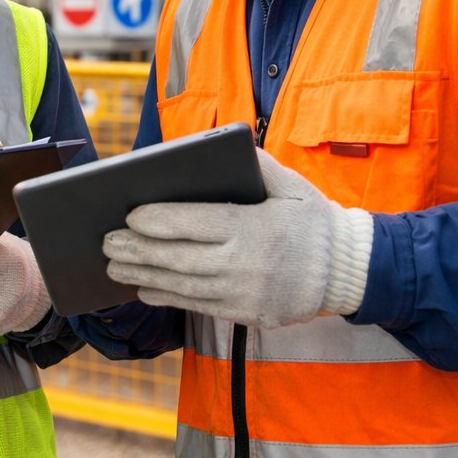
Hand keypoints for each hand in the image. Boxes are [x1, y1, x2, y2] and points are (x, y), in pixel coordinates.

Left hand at [102, 149, 373, 328]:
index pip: (192, 223)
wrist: (351, 271)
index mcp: (251, 226)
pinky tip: (145, 289)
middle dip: (136, 250)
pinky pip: (197, 306)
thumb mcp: (291, 184)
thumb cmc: (314, 220)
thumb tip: (221, 143)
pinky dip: (167, 297)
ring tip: (114, 267)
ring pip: (182, 286)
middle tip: (106, 242)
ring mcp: (244, 293)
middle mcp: (244, 263)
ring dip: (143, 276)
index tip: (129, 215)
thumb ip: (256, 163)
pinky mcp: (247, 314)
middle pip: (177, 258)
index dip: (155, 220)